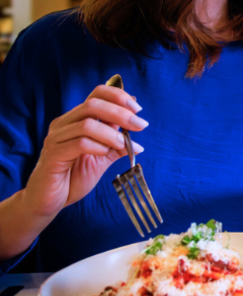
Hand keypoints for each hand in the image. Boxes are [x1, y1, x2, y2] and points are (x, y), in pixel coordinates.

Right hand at [21, 85, 145, 219]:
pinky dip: (98, 147)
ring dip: (112, 134)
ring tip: (124, 145)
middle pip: (93, 105)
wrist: (49, 201)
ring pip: (87, 124)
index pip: (96, 94)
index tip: (138, 110)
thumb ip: (117, 142)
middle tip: (140, 125)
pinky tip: (105, 154)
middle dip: (121, 113)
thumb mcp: (102, 157)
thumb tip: (138, 126)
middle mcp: (64, 124)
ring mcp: (56, 139)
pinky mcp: (53, 155)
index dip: (119, 97)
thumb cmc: (73, 177)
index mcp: (76, 120)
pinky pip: (79, 144)